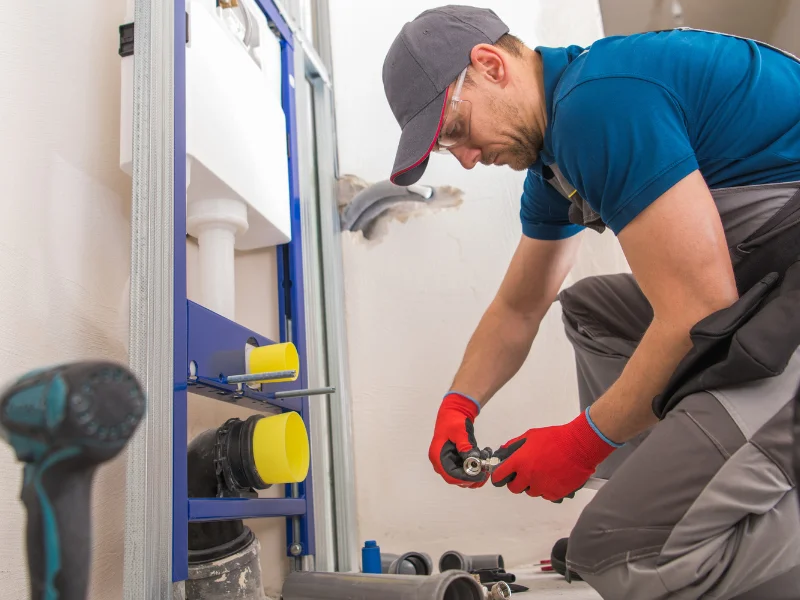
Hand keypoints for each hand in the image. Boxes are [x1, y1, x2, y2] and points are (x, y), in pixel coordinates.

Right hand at [428, 392, 488, 487]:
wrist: (454, 410)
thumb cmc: (453, 420)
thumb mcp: (460, 433)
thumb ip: (466, 447)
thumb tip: (474, 461)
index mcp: (438, 456)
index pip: (450, 476)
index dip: (466, 478)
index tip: (480, 475)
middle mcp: (441, 462)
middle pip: (457, 479)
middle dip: (473, 476)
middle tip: (486, 468)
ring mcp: (448, 461)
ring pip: (463, 476)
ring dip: (477, 471)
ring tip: (486, 458)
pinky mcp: (455, 459)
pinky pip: (466, 468)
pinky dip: (476, 465)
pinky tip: (484, 454)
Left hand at [491, 409, 618, 500]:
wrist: (579, 446)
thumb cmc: (556, 438)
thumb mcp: (531, 436)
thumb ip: (515, 445)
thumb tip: (505, 451)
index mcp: (519, 462)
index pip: (499, 476)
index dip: (499, 476)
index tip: (500, 476)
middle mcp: (528, 476)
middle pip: (514, 488)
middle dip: (517, 482)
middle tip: (524, 474)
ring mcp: (541, 487)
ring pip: (531, 492)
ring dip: (534, 485)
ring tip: (543, 472)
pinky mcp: (555, 493)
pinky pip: (546, 495)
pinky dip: (547, 489)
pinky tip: (553, 477)